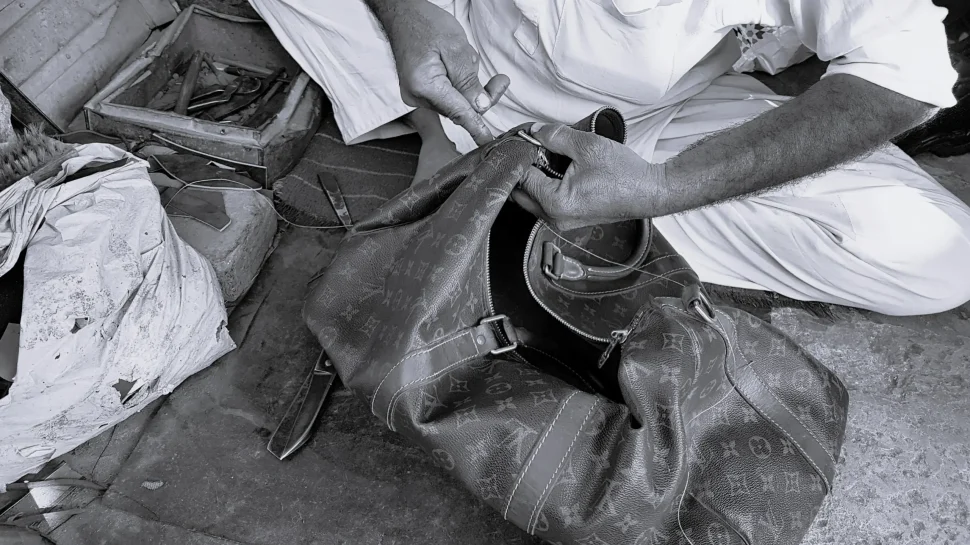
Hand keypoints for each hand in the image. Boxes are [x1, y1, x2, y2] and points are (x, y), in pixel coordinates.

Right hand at [379, 0, 509, 144]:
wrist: (403, 15)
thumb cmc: (425, 24)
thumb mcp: (455, 47)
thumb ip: (468, 80)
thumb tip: (481, 107)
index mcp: (424, 85)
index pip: (458, 112)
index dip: (477, 127)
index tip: (488, 142)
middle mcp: (417, 96)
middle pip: (460, 108)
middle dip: (480, 94)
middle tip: (500, 80)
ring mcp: (417, 96)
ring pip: (456, 101)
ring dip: (468, 82)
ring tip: (462, 55)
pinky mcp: (420, 92)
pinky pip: (448, 95)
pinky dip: (458, 81)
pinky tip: (455, 61)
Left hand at [511, 123, 666, 229]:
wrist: (649, 191)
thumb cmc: (624, 174)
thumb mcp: (586, 145)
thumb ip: (555, 136)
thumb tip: (534, 132)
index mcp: (555, 202)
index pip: (521, 179)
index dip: (521, 157)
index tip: (524, 142)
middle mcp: (555, 218)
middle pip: (521, 194)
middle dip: (523, 171)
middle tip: (532, 150)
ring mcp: (562, 222)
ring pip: (532, 201)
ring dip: (533, 180)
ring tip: (546, 159)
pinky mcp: (570, 220)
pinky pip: (546, 204)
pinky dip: (545, 188)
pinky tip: (556, 171)